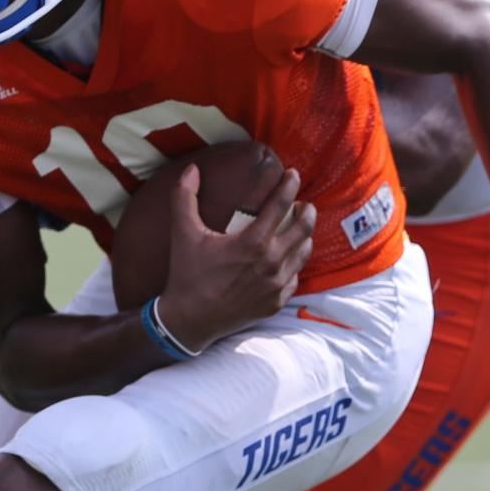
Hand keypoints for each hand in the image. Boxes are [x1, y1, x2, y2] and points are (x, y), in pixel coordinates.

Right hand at [157, 163, 315, 352]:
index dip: (289, 185)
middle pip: (303, 228)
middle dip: (306, 210)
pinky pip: (295, 277)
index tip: (292, 174)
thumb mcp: (183, 233)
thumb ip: (184, 197)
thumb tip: (191, 169)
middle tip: (302, 202)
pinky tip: (288, 257)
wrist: (189, 321)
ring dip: (304, 235)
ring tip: (298, 226)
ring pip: (304, 252)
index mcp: (253, 242)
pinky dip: (295, 262)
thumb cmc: (187, 275)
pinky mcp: (276, 302)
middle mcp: (271, 263)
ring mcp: (277, 285)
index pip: (281, 205)